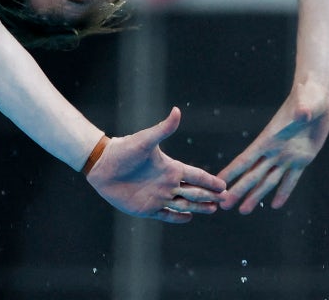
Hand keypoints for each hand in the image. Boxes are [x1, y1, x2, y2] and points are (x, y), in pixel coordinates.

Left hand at [85, 106, 225, 223]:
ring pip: (184, 204)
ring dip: (199, 207)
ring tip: (213, 209)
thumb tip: (177, 110)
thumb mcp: (146, 140)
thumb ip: (164, 129)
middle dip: (209, 195)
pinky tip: (188, 218)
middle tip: (225, 199)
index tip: (224, 184)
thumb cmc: (125, 149)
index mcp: (170, 167)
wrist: (103, 164)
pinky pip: (166, 214)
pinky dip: (177, 217)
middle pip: (194, 191)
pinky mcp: (146, 208)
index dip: (210, 180)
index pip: (195, 175)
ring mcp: (158, 196)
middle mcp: (167, 183)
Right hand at [217, 81, 328, 213]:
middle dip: (238, 190)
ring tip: (242, 211)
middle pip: (253, 174)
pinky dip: (283, 192)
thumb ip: (303, 109)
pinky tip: (274, 205)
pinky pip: (291, 179)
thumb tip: (302, 113)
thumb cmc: (309, 93)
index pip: (246, 158)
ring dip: (255, 195)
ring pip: (268, 181)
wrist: (317, 94)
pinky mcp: (303, 158)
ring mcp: (288, 155)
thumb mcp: (307, 101)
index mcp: (270, 137)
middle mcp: (275, 150)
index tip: (218, 181)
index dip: (232, 170)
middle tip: (224, 206)